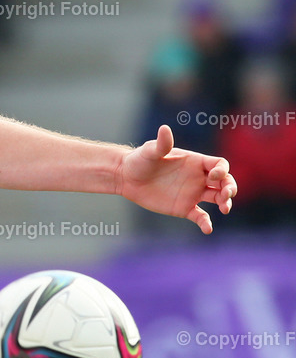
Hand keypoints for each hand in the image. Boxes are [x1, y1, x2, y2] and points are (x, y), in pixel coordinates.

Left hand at [117, 124, 236, 233]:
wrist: (127, 178)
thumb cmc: (139, 160)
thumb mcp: (150, 151)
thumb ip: (161, 144)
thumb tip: (164, 128)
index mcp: (195, 162)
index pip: (220, 165)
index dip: (222, 170)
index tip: (213, 176)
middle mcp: (198, 177)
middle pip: (224, 181)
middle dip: (230, 187)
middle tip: (226, 195)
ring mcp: (192, 193)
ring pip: (217, 198)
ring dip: (225, 202)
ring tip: (225, 208)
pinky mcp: (184, 207)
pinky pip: (200, 216)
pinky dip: (206, 222)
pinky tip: (207, 229)